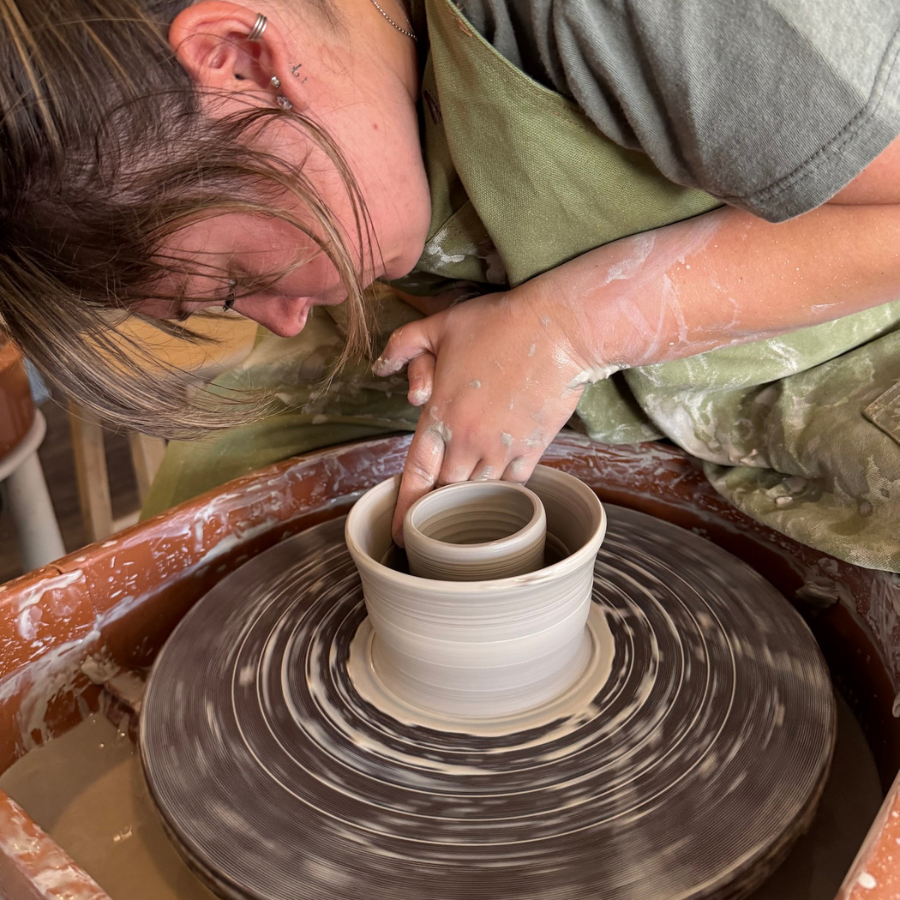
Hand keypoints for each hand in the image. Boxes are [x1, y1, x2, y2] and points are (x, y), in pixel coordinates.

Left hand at [373, 284, 598, 544]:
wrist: (558, 330)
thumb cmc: (498, 323)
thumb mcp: (440, 325)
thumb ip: (404, 346)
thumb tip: (379, 366)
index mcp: (440, 414)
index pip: (417, 473)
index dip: (405, 507)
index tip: (399, 532)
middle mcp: (468, 439)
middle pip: (446, 489)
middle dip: (438, 503)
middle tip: (433, 517)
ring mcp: (502, 447)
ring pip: (479, 491)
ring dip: (470, 497)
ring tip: (466, 509)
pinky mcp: (533, 448)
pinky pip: (514, 483)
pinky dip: (504, 489)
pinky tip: (500, 487)